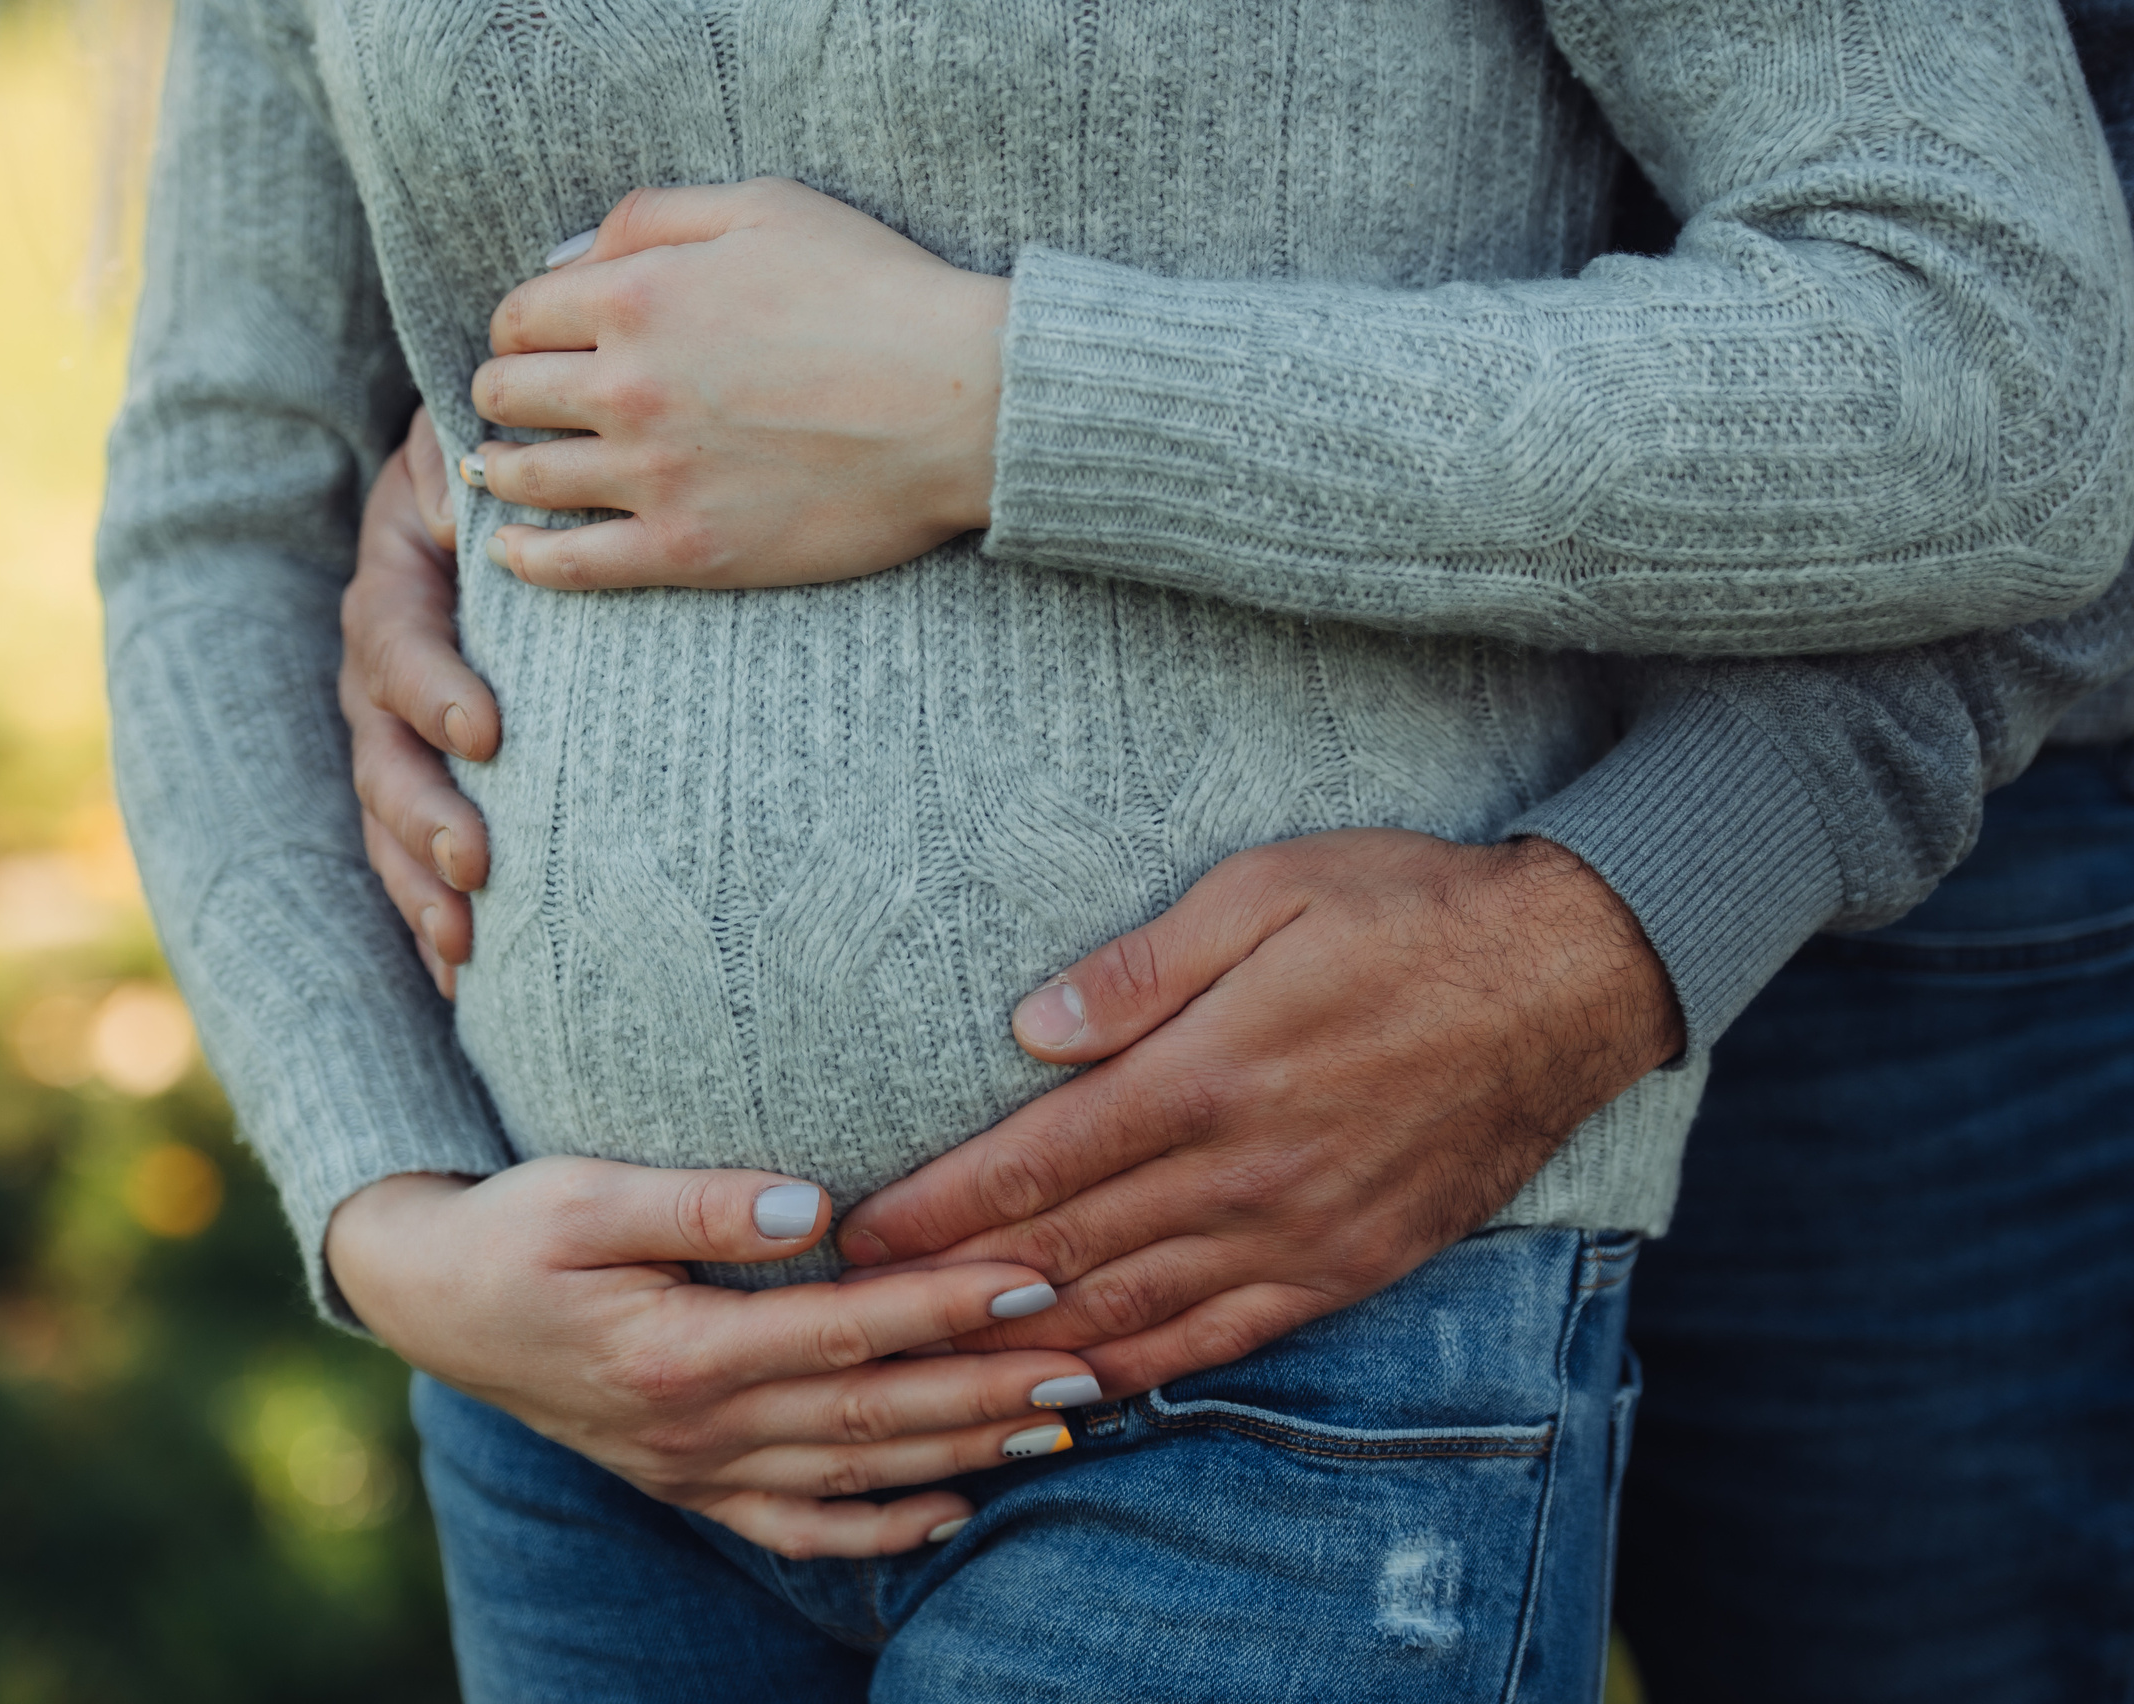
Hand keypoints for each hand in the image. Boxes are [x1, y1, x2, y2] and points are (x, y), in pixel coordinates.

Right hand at [326, 1160, 1096, 1557]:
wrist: (430, 1300)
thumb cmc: (511, 1228)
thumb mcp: (581, 1195)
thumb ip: (699, 1202)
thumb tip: (819, 1203)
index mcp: (678, 1350)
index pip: (843, 1328)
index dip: (942, 1304)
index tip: (1030, 1277)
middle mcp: (697, 1426)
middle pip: (870, 1411)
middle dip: (987, 1388)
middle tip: (1088, 1362)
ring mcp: (694, 1468)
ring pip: (853, 1470)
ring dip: (961, 1450)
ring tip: (1060, 1424)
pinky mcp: (688, 1482)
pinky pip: (797, 1524)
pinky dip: (878, 1526)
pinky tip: (949, 1512)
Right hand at [340, 409, 501, 996]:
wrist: (494, 487)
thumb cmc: (502, 466)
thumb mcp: (473, 444)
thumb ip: (467, 465)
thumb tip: (468, 507)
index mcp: (393, 583)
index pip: (398, 644)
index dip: (433, 689)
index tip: (487, 732)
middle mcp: (377, 668)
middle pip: (383, 752)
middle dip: (424, 815)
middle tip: (474, 863)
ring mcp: (392, 731)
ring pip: (386, 818)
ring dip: (419, 884)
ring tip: (463, 942)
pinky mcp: (425, 775)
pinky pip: (412, 853)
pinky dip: (431, 915)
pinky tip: (462, 983)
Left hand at [467, 178, 1008, 589]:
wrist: (963, 404)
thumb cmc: (878, 293)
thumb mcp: (765, 208)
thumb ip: (652, 217)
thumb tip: (566, 257)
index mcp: (636, 294)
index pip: (519, 315)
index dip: (520, 328)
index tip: (539, 344)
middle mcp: (626, 384)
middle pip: (506, 394)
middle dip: (506, 394)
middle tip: (522, 406)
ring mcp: (652, 474)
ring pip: (522, 476)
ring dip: (502, 469)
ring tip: (504, 471)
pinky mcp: (687, 550)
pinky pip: (570, 564)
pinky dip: (527, 557)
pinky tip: (513, 549)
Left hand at [835, 831, 1682, 1396]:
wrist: (1565, 981)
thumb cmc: (1403, 913)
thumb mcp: (1262, 890)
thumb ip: (1139, 971)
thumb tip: (1028, 1028)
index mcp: (1207, 1075)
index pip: (1037, 1163)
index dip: (939, 1207)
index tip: (860, 1233)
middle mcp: (1245, 1173)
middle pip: (1066, 1252)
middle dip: (951, 1286)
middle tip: (862, 1309)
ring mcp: (1299, 1234)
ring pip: (1134, 1311)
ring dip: (1027, 1342)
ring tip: (940, 1360)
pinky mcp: (1349, 1267)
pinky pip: (1226, 1339)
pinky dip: (1143, 1369)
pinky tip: (1082, 1386)